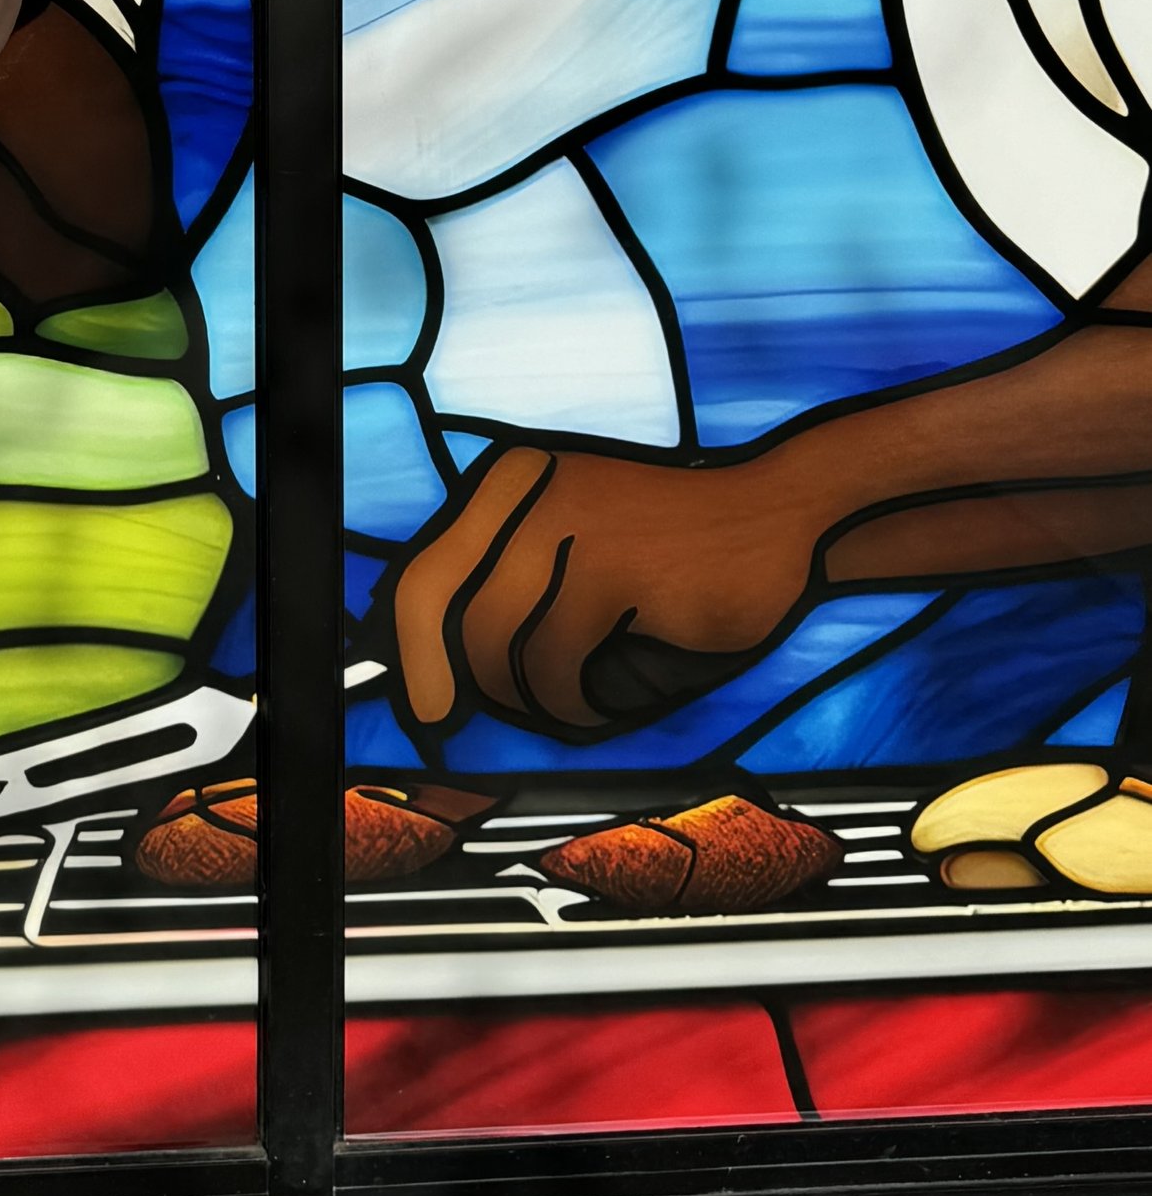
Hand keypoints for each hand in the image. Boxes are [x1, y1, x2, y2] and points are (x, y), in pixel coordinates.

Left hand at [389, 440, 822, 737]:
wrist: (783, 516)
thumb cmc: (674, 550)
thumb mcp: (575, 546)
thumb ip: (504, 584)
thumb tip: (431, 669)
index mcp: (510, 481)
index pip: (425, 574)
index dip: (412, 650)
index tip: (427, 706)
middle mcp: (527, 493)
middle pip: (455, 621)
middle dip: (479, 686)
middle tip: (524, 714)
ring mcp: (568, 526)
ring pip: (505, 651)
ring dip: (543, 698)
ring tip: (589, 692)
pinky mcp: (612, 570)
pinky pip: (557, 667)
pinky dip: (580, 702)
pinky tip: (616, 693)